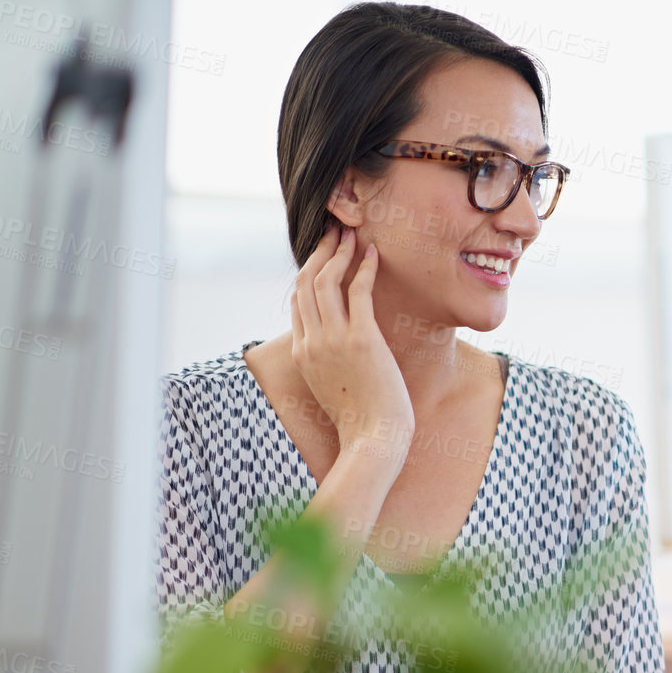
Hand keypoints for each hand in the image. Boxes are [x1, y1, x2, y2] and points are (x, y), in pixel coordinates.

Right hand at [289, 223, 413, 466]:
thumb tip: (338, 352)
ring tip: (352, 235)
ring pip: (327, 281)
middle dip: (319, 252)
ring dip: (339, 252)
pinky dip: (364, 268)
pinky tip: (373, 254)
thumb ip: (326, 363)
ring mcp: (334, 340)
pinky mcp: (362, 340)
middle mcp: (312, 342)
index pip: (298, 302)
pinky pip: (359, 292)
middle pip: (306, 283)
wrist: (373, 440)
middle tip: (334, 232)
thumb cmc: (361, 419)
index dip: (309, 273)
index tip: (323, 256)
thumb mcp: (331, 387)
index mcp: (302, 352)